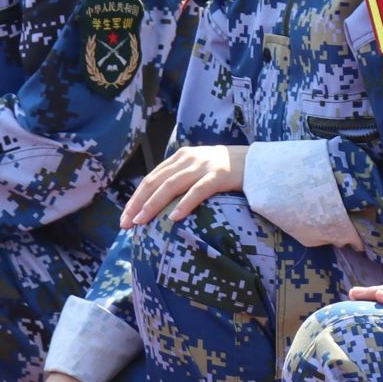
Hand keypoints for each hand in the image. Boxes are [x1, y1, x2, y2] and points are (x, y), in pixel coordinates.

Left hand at [121, 144, 248, 227]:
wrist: (257, 162)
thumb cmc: (225, 170)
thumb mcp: (199, 168)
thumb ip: (180, 177)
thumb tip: (157, 201)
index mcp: (180, 157)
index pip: (151, 178)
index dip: (136, 198)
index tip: (125, 217)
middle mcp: (188, 159)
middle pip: (156, 182)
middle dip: (138, 204)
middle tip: (126, 224)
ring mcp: (204, 166)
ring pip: (171, 186)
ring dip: (153, 205)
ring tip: (142, 222)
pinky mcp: (219, 176)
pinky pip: (198, 191)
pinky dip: (184, 204)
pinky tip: (173, 218)